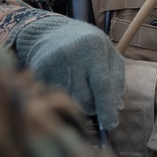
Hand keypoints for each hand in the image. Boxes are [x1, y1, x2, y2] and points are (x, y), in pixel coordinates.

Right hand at [15, 15, 124, 130]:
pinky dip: (62, 96)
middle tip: (93, 99)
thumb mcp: (108, 54)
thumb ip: (117, 79)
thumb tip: (117, 107)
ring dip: (78, 102)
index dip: (107, 108)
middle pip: (85, 98)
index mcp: (94, 47)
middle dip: (93, 106)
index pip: (102, 84)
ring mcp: (54, 62)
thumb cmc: (88, 45)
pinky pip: (55, 97)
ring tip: (78, 84)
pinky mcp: (40, 70)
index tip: (111, 125)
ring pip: (70, 101)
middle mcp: (74, 54)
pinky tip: (64, 81)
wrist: (52, 31)